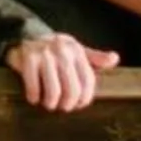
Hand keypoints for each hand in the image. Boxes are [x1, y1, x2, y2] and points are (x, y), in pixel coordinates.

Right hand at [4, 31, 118, 110]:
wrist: (26, 34)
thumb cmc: (55, 47)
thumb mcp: (76, 49)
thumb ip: (94, 57)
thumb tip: (114, 59)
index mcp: (77, 51)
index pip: (87, 81)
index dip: (85, 98)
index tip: (79, 105)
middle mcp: (62, 52)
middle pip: (72, 90)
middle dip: (67, 104)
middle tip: (62, 107)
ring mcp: (45, 55)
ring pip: (53, 91)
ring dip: (50, 103)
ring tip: (49, 104)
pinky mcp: (28, 59)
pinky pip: (34, 87)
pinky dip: (34, 97)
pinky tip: (34, 98)